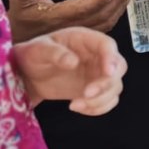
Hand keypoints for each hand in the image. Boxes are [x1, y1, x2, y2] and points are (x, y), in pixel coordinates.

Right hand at [6, 0, 129, 42]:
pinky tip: (120, 3)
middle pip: (103, 15)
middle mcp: (74, 27)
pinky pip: (105, 26)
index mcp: (61, 17)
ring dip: (119, 6)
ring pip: (106, 22)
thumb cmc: (20, 19)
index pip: (87, 8)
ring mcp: (81, 33)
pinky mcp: (84, 35)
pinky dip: (115, 14)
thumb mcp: (18, 1)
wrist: (21, 46)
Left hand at [12, 26, 126, 114]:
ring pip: (115, 87)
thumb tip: (73, 62)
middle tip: (86, 94)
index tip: (108, 73)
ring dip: (101, 100)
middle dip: (107, 84)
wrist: (29, 75)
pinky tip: (78, 107)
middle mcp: (97, 55)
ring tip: (74, 105)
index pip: (107, 45)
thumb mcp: (38, 50)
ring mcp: (98, 74)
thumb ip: (55, 53)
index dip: (111, 58)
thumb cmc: (34, 55)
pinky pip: (108, 101)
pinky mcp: (95, 90)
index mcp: (86, 40)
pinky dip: (98, 108)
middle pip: (119, 67)